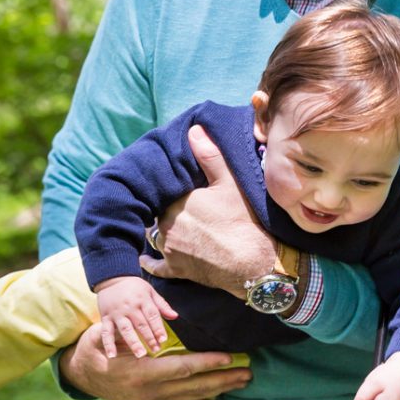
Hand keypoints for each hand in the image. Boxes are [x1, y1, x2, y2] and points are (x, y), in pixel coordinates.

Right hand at [59, 322, 250, 399]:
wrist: (83, 376)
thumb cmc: (95, 349)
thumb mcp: (103, 336)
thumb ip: (124, 332)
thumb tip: (145, 322)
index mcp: (142, 373)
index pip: (182, 367)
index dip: (208, 363)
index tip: (230, 357)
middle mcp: (151, 392)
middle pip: (195, 385)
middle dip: (224, 378)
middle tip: (248, 372)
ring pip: (194, 397)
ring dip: (221, 391)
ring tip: (243, 382)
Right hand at [95, 276, 177, 357]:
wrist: (112, 278)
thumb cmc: (135, 287)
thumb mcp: (150, 291)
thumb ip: (162, 305)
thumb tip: (175, 316)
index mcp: (143, 300)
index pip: (152, 315)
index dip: (158, 328)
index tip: (163, 340)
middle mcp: (130, 307)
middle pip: (141, 324)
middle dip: (149, 338)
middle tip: (156, 350)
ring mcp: (117, 313)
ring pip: (126, 329)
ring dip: (133, 342)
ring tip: (140, 354)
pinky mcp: (106, 317)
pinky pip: (106, 332)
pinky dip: (108, 344)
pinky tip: (112, 355)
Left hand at [140, 124, 276, 297]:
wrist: (252, 264)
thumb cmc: (243, 221)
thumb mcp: (230, 183)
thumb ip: (210, 156)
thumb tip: (194, 130)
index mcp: (176, 201)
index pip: (164, 192)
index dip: (172, 191)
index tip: (180, 190)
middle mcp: (166, 224)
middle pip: (159, 213)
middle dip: (166, 211)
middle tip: (179, 209)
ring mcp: (170, 249)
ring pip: (155, 236)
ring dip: (159, 233)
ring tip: (168, 228)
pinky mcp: (176, 270)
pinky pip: (156, 266)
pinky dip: (151, 262)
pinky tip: (148, 259)